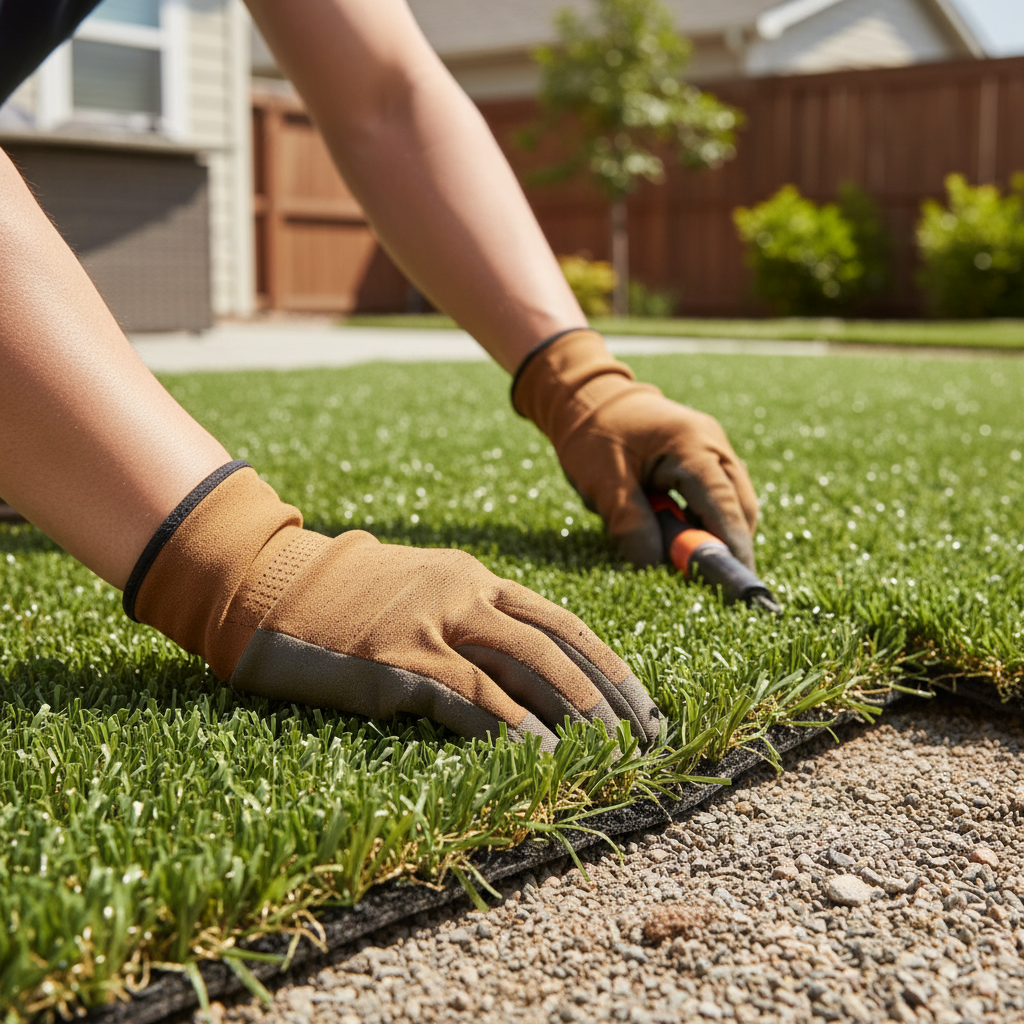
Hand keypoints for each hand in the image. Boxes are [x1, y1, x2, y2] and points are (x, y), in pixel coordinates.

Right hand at [125, 463, 660, 749]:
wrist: (266, 584)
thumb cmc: (343, 597)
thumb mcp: (418, 591)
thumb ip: (467, 619)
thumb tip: (520, 671)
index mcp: (474, 578)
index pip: (563, 623)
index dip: (610, 667)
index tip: (645, 706)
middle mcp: (463, 594)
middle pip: (556, 647)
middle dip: (609, 698)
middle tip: (645, 742)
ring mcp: (429, 625)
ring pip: (525, 670)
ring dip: (576, 718)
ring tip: (612, 757)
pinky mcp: (395, 662)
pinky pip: (470, 700)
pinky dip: (513, 732)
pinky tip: (543, 759)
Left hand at [513, 330, 757, 568]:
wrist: (586, 395)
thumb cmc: (592, 433)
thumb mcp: (602, 481)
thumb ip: (629, 523)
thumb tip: (654, 565)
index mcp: (691, 445)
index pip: (722, 504)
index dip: (730, 546)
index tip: (737, 583)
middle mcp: (713, 444)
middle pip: (740, 506)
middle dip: (731, 545)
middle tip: (718, 584)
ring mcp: (713, 447)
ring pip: (733, 501)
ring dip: (718, 532)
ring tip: (697, 563)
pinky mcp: (705, 456)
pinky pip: (718, 494)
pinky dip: (707, 519)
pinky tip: (687, 536)